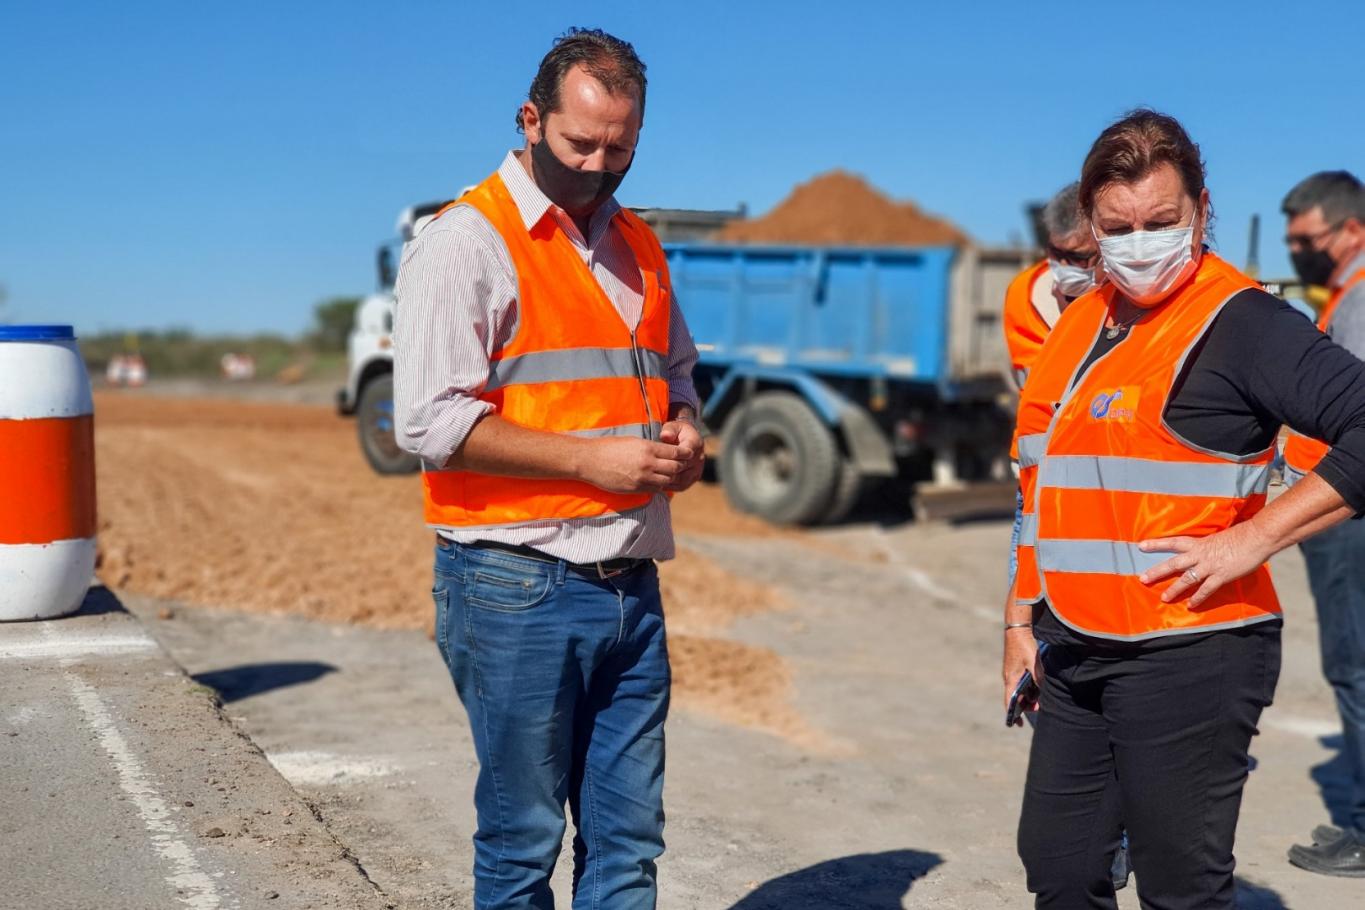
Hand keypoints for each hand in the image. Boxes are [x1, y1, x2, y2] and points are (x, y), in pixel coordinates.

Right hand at [579, 437, 682, 493]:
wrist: (590, 460)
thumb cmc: (609, 447)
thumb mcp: (633, 441)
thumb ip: (650, 447)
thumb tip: (664, 451)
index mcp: (648, 448)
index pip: (675, 453)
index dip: (684, 454)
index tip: (688, 454)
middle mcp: (647, 464)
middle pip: (675, 468)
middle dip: (681, 467)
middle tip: (682, 465)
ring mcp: (642, 478)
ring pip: (667, 481)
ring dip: (671, 478)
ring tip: (672, 475)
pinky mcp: (635, 488)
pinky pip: (655, 490)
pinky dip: (660, 486)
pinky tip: (659, 482)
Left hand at [658, 419, 704, 491]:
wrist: (686, 438)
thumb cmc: (676, 432)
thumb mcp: (673, 426)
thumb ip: (669, 430)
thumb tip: (665, 436)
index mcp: (695, 443)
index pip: (685, 453)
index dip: (672, 457)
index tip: (658, 459)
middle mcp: (699, 457)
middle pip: (683, 468)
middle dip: (668, 470)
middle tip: (653, 472)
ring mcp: (698, 469)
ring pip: (683, 479)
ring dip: (669, 481)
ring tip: (654, 481)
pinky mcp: (694, 477)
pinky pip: (683, 485)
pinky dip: (672, 487)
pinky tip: (660, 486)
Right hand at [1002, 628, 1041, 724]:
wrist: (1017, 630)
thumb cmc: (1024, 646)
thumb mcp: (1034, 663)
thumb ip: (1038, 678)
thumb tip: (1041, 690)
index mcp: (1011, 679)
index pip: (1009, 701)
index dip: (1012, 713)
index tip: (1017, 724)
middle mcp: (1008, 677)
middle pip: (1013, 697)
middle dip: (1023, 706)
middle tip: (1036, 709)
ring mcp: (1010, 672)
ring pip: (1016, 690)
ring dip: (1025, 697)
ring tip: (1036, 700)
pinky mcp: (1013, 667)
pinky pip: (1017, 683)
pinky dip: (1024, 689)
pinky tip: (1033, 687)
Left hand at [1138, 522, 1274, 606]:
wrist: (1256, 537)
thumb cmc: (1241, 535)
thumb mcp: (1219, 538)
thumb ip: (1208, 547)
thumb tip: (1205, 553)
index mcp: (1199, 542)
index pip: (1173, 542)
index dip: (1156, 544)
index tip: (1140, 546)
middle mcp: (1200, 554)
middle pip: (1173, 563)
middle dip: (1157, 571)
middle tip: (1143, 578)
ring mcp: (1210, 565)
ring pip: (1187, 579)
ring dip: (1174, 589)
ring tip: (1164, 598)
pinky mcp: (1221, 575)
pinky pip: (1206, 589)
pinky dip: (1198, 598)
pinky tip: (1191, 605)